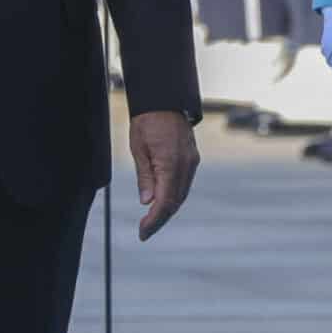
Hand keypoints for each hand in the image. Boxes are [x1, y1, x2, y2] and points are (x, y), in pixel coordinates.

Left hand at [129, 110, 198, 239]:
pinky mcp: (192, 158)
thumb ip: (145, 177)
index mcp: (171, 163)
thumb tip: (147, 201)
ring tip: (151, 221)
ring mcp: (192, 162)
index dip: (154, 220)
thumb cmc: (148, 120)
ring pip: (182, 194)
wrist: (164, 100)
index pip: (164, 201)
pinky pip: (184, 184)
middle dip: (160, 219)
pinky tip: (163, 202)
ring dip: (168, 209)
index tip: (143, 232)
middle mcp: (186, 165)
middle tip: (145, 231)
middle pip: (176, 202)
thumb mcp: (139, 149)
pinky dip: (174, 196)